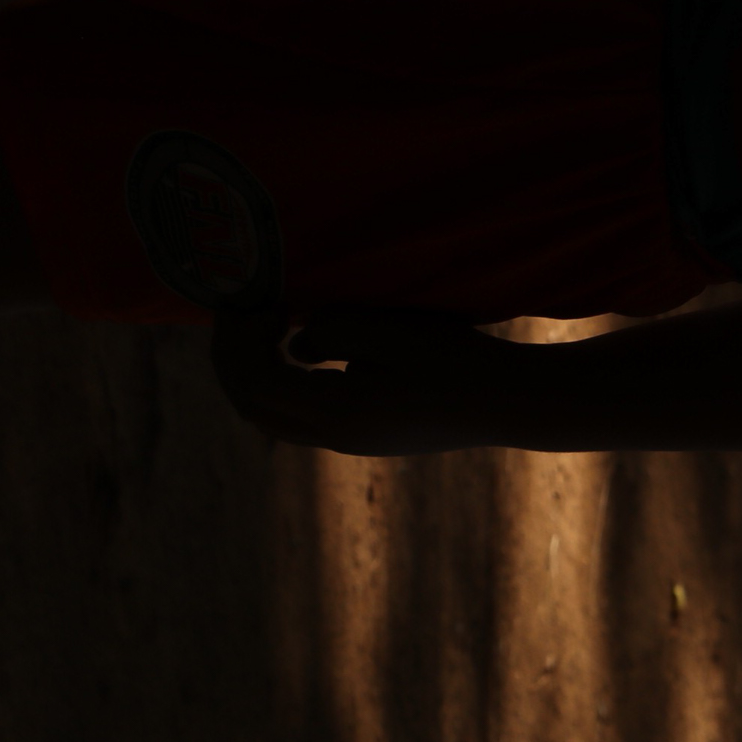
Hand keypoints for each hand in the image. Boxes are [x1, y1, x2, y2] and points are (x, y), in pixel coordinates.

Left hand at [209, 305, 534, 454]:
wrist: (507, 401)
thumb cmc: (453, 360)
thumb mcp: (387, 330)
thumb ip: (331, 330)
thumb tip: (296, 344)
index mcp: (334, 412)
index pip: (254, 380)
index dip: (240, 338)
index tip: (258, 299)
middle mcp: (333, 437)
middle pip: (253, 407)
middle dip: (234, 359)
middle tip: (243, 311)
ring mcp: (350, 442)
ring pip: (275, 417)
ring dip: (257, 373)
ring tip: (266, 328)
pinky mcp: (367, 437)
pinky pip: (303, 416)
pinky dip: (285, 383)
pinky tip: (305, 350)